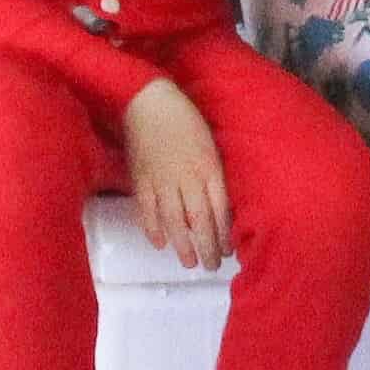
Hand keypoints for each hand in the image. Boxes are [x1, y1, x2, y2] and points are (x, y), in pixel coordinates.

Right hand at [120, 76, 231, 271]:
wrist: (150, 102)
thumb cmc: (187, 120)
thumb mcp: (211, 145)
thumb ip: (215, 174)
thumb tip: (221, 204)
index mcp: (208, 167)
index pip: (219, 209)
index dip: (224, 233)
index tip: (228, 251)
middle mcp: (186, 177)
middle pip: (199, 220)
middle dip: (206, 247)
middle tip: (211, 267)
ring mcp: (161, 180)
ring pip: (173, 220)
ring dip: (182, 245)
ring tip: (189, 263)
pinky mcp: (140, 179)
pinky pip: (146, 210)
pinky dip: (153, 228)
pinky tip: (160, 243)